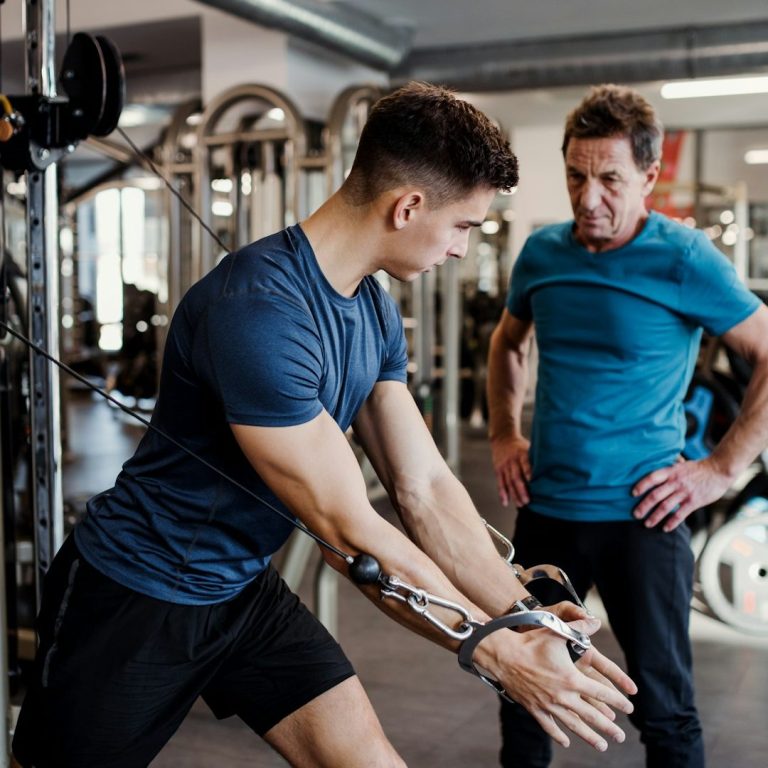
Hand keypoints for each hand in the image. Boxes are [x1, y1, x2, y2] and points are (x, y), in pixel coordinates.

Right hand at [487, 616, 635, 752]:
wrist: (504, 655)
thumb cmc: (531, 642)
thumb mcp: (557, 632)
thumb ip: (579, 627)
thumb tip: (596, 621)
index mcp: (572, 679)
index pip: (601, 692)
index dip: (617, 700)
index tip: (629, 708)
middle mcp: (563, 696)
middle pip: (591, 715)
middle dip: (608, 726)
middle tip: (621, 736)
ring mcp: (548, 704)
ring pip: (573, 725)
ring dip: (589, 736)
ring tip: (602, 745)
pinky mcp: (534, 708)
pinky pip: (549, 725)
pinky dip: (558, 735)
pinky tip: (566, 741)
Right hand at [490, 434, 530, 506]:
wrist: (502, 438)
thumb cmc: (520, 445)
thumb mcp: (529, 446)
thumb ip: (536, 458)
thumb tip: (553, 469)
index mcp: (521, 454)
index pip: (525, 464)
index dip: (528, 472)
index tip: (533, 482)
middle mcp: (512, 461)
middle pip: (516, 477)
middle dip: (521, 490)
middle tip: (527, 501)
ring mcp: (504, 466)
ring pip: (508, 482)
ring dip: (514, 494)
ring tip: (520, 505)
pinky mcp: (498, 470)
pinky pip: (500, 483)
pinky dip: (502, 494)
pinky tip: (505, 503)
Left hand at [631, 457, 733, 530]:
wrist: (719, 470)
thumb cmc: (698, 468)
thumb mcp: (681, 465)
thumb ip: (668, 470)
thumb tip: (654, 472)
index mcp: (671, 472)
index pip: (652, 478)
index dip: (641, 485)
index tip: (633, 494)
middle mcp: (676, 482)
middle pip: (655, 495)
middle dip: (644, 506)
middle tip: (635, 514)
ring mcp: (685, 492)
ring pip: (665, 507)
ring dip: (655, 517)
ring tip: (647, 524)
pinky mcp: (694, 501)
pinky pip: (680, 514)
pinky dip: (672, 522)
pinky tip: (665, 528)